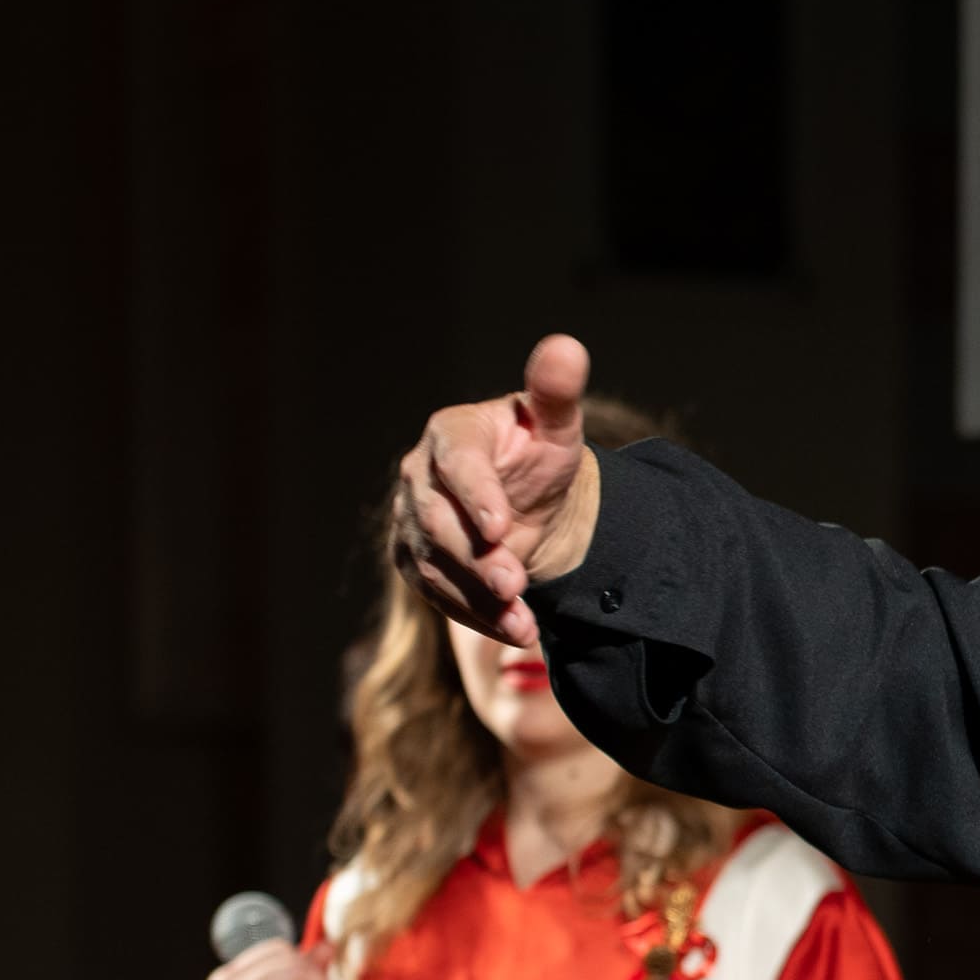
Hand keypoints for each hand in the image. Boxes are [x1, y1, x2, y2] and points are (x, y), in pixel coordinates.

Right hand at [393, 332, 599, 641]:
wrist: (531, 501)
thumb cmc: (541, 454)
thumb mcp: (557, 426)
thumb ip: (556, 392)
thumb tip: (566, 347)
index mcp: (451, 434)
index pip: (457, 464)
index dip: (475, 496)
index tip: (500, 528)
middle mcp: (420, 476)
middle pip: (437, 523)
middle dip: (476, 558)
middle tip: (516, 585)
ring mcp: (412, 521)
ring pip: (435, 566)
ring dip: (478, 600)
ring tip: (524, 624)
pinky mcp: (417, 560)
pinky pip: (439, 594)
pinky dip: (477, 617)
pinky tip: (516, 632)